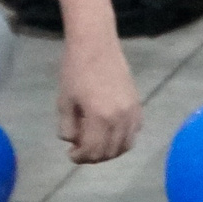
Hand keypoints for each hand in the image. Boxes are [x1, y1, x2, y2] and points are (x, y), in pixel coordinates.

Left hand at [57, 31, 140, 163]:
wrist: (95, 44)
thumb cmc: (75, 70)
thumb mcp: (64, 101)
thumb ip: (68, 127)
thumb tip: (73, 142)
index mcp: (100, 118)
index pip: (93, 151)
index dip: (80, 157)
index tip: (71, 154)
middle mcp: (120, 118)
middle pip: (110, 152)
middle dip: (94, 156)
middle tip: (81, 151)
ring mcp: (132, 111)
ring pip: (125, 145)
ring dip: (110, 150)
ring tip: (96, 144)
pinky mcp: (138, 104)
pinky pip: (134, 131)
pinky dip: (123, 138)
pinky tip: (110, 132)